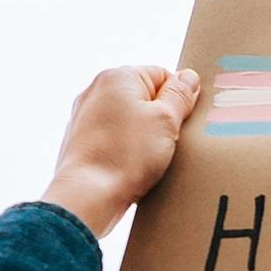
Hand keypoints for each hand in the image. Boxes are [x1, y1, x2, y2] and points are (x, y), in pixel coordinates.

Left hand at [41, 66, 200, 237]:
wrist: (87, 195)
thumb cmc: (126, 155)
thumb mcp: (166, 121)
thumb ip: (180, 95)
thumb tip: (188, 77)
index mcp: (118, 77)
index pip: (162, 75)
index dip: (177, 99)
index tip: (180, 122)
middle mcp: (97, 91)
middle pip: (145, 97)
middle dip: (162, 118)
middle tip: (168, 141)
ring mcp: (86, 116)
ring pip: (131, 119)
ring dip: (146, 136)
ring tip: (151, 158)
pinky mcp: (82, 140)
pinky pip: (116, 138)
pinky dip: (128, 149)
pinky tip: (133, 166)